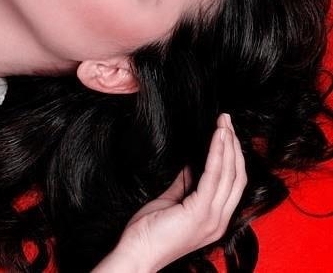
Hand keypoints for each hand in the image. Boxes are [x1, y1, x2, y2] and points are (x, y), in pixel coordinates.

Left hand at [100, 114, 245, 271]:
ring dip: (227, 145)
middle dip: (234, 145)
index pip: (233, 182)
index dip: (233, 156)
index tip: (226, 133)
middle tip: (227, 121)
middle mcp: (220, 219)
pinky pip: (213, 177)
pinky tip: (217, 137)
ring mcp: (213, 218)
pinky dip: (216, 154)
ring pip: (229, 174)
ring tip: (224, 123)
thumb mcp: (171, 201)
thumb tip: (190, 164)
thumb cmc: (150, 231)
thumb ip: (185, 185)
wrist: (137, 252)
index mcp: (215, 218)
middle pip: (237, 176)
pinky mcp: (201, 212)